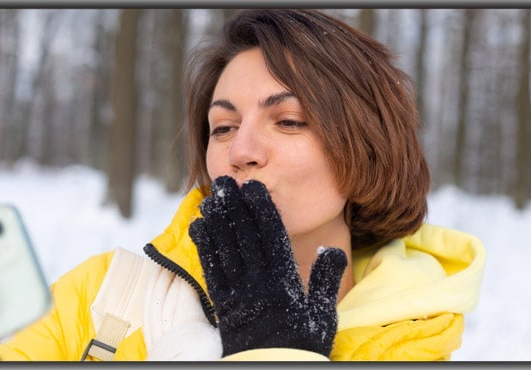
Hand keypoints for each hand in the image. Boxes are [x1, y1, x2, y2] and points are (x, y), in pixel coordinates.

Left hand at [189, 176, 347, 357]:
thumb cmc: (301, 344)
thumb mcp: (323, 314)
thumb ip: (327, 280)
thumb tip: (331, 248)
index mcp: (284, 282)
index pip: (271, 237)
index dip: (261, 210)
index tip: (253, 187)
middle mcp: (258, 283)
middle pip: (243, 237)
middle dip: (233, 207)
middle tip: (224, 181)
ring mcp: (237, 293)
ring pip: (224, 249)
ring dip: (216, 221)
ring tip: (210, 197)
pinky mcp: (222, 304)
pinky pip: (211, 270)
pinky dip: (204, 246)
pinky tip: (199, 227)